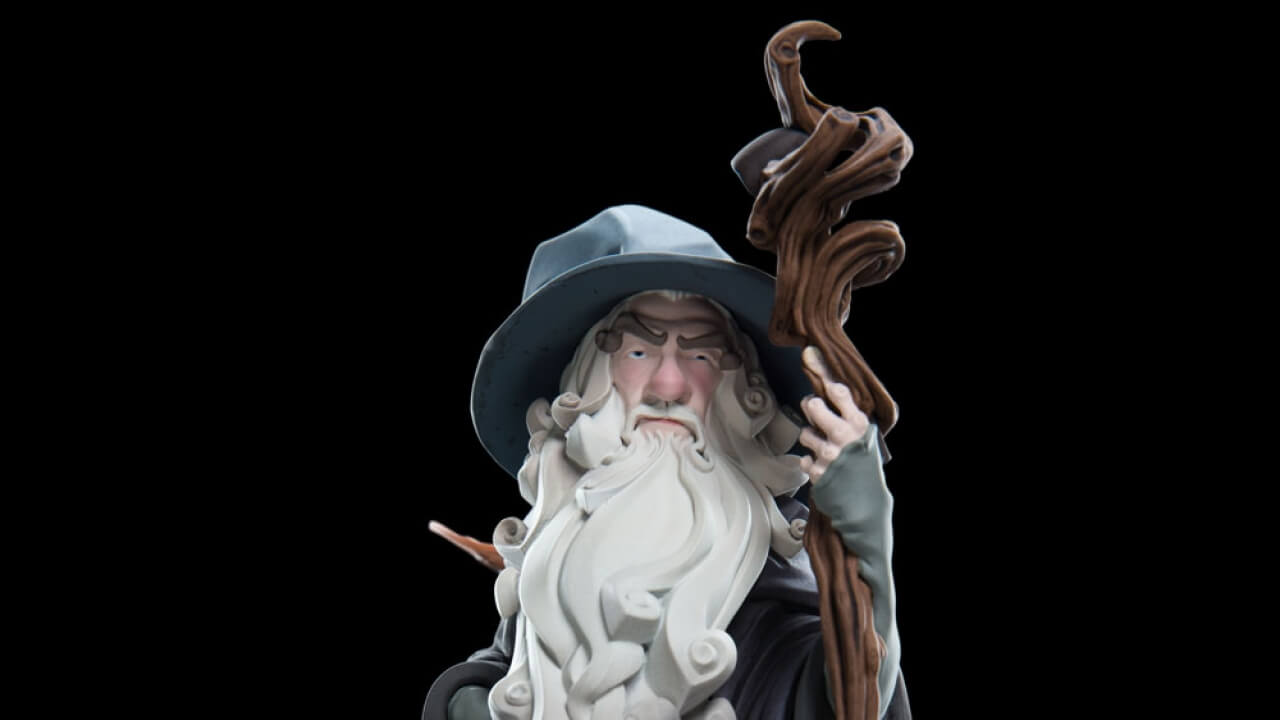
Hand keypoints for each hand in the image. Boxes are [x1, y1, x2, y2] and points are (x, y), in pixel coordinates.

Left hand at [798, 346, 869, 481]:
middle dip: (812, 408)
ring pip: (804, 433)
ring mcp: (829, 454)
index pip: (837, 390)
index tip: (817, 371)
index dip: (824, 379)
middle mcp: (843, 436)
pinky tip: (825, 467)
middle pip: (812, 406)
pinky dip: (812, 462)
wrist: (866, 499)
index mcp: (859, 422)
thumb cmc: (863, 459)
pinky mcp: (817, 472)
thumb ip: (843, 406)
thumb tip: (817, 365)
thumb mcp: (861, 431)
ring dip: (812, 439)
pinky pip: (803, 458)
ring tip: (827, 448)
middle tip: (818, 415)